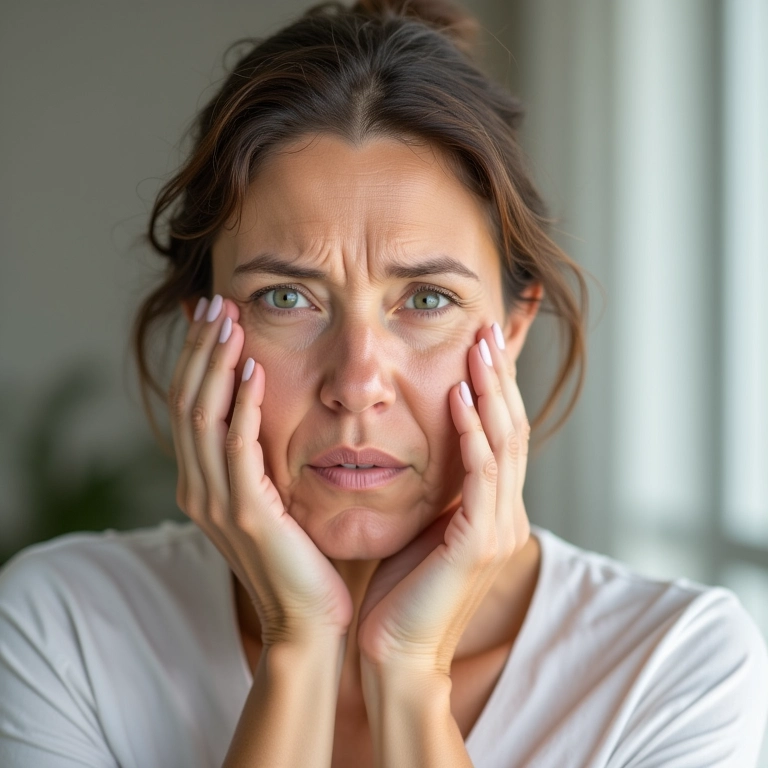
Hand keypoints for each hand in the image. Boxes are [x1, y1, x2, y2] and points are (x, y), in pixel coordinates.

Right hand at [168, 294, 352, 645]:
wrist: (309, 621)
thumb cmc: (301, 557)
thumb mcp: (272, 498)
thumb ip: (262, 456)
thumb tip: (269, 408)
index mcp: (203, 483)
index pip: (190, 405)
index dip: (198, 358)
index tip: (216, 314)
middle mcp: (198, 488)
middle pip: (188, 401)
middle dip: (202, 348)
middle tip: (218, 302)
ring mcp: (216, 502)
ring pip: (203, 417)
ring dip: (217, 365)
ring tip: (231, 320)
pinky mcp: (245, 513)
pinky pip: (238, 448)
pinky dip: (242, 407)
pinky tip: (255, 372)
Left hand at [356, 323, 530, 673]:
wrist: (397, 654)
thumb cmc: (402, 592)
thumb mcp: (425, 526)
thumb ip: (438, 489)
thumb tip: (427, 447)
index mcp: (492, 509)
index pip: (500, 434)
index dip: (495, 387)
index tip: (482, 343)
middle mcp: (505, 512)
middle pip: (511, 428)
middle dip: (501, 375)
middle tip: (490, 327)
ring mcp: (498, 527)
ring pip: (504, 443)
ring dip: (493, 390)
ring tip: (481, 345)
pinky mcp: (479, 542)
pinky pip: (481, 475)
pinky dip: (473, 432)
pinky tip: (460, 396)